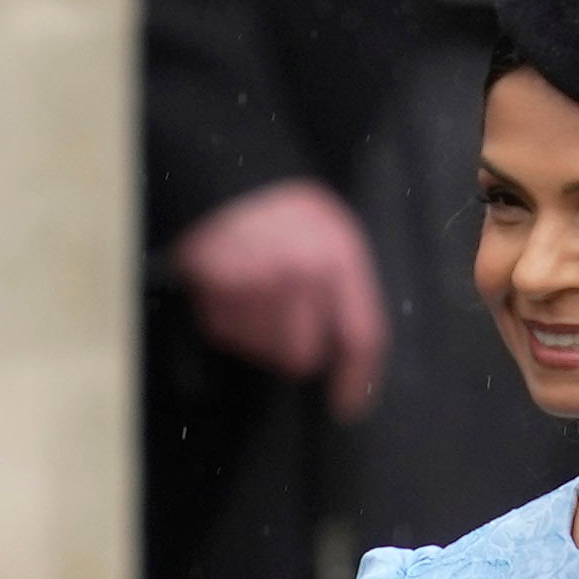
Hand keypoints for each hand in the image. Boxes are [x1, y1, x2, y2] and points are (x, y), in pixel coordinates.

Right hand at [172, 179, 390, 417]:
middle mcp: (304, 272)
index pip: (361, 336)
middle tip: (276, 316)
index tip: (346, 407)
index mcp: (341, 256)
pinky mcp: (217, 285)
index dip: (355, 380)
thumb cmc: (283, 209)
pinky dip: (223, 315)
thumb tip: (342, 357)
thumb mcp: (331, 234)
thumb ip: (343, 289)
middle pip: (300, 356)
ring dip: (253, 330)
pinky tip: (227, 283)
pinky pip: (223, 330)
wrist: (226, 171)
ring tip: (250, 288)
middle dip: (287, 346)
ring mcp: (258, 280)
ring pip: (259, 348)